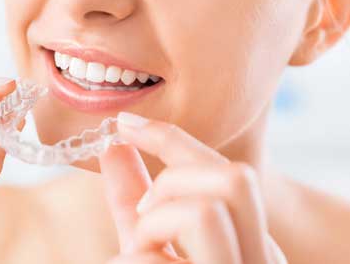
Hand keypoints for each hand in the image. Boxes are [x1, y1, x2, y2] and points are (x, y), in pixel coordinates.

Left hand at [99, 112, 287, 263]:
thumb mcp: (144, 240)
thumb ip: (133, 197)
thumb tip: (114, 145)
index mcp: (249, 239)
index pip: (228, 170)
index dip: (171, 137)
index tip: (126, 122)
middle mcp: (261, 259)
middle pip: (237, 177)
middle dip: (174, 179)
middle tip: (143, 211)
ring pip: (206, 211)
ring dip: (154, 223)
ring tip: (138, 250)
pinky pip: (162, 257)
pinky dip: (132, 257)